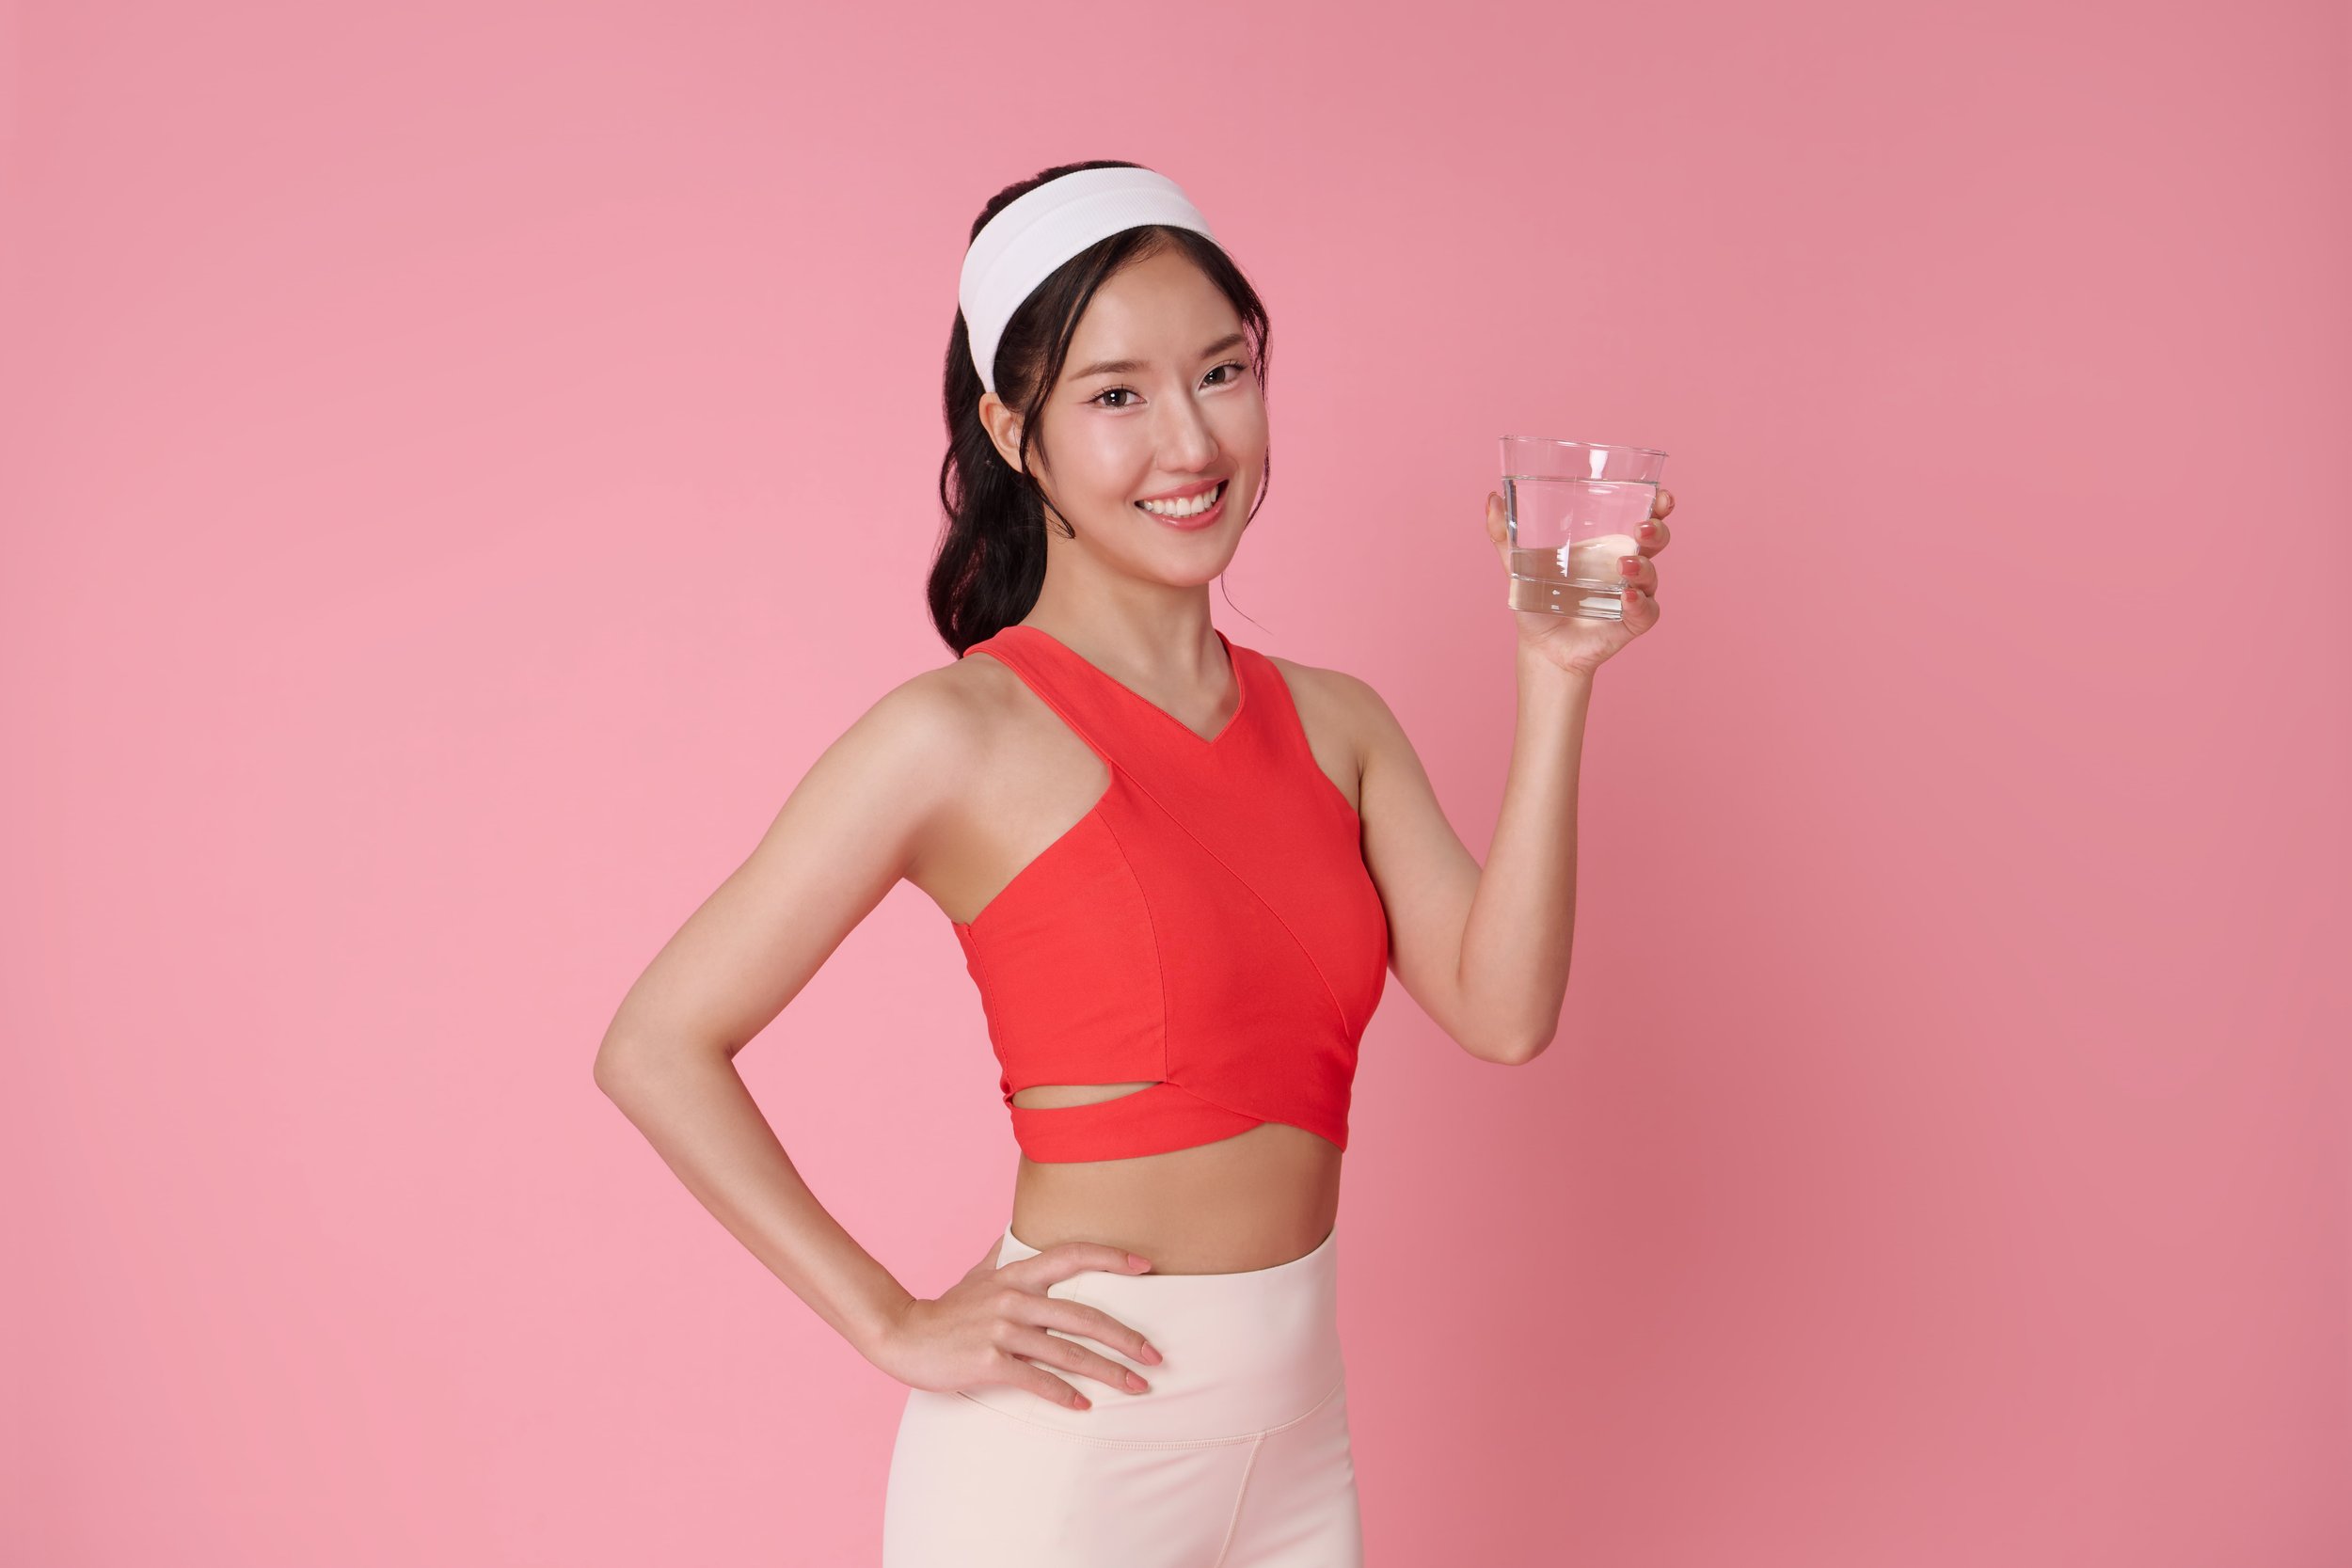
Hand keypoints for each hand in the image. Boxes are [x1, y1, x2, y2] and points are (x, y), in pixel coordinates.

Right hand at [868, 1236, 1164, 1408]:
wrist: (902, 1335)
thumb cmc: (947, 1309)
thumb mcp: (978, 1274)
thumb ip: (1003, 1255)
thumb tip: (1016, 1231)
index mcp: (1017, 1274)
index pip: (1073, 1255)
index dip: (1111, 1258)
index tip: (1147, 1266)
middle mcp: (1015, 1298)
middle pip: (1084, 1316)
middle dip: (1126, 1337)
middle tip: (1156, 1356)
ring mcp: (1003, 1330)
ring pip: (1068, 1352)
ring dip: (1108, 1372)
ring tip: (1137, 1386)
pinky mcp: (990, 1362)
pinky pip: (1037, 1380)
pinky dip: (1064, 1394)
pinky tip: (1084, 1406)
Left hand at [1485, 485, 1674, 676]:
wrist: (1540, 645)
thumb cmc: (1537, 601)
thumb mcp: (1518, 565)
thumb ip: (1504, 534)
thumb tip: (1491, 498)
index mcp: (1605, 546)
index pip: (1641, 518)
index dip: (1657, 505)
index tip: (1662, 495)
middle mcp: (1625, 567)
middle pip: (1655, 541)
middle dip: (1655, 530)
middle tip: (1639, 528)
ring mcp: (1631, 594)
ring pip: (1652, 575)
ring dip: (1643, 567)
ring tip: (1623, 565)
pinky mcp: (1631, 622)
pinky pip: (1647, 612)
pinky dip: (1639, 604)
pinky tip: (1625, 597)